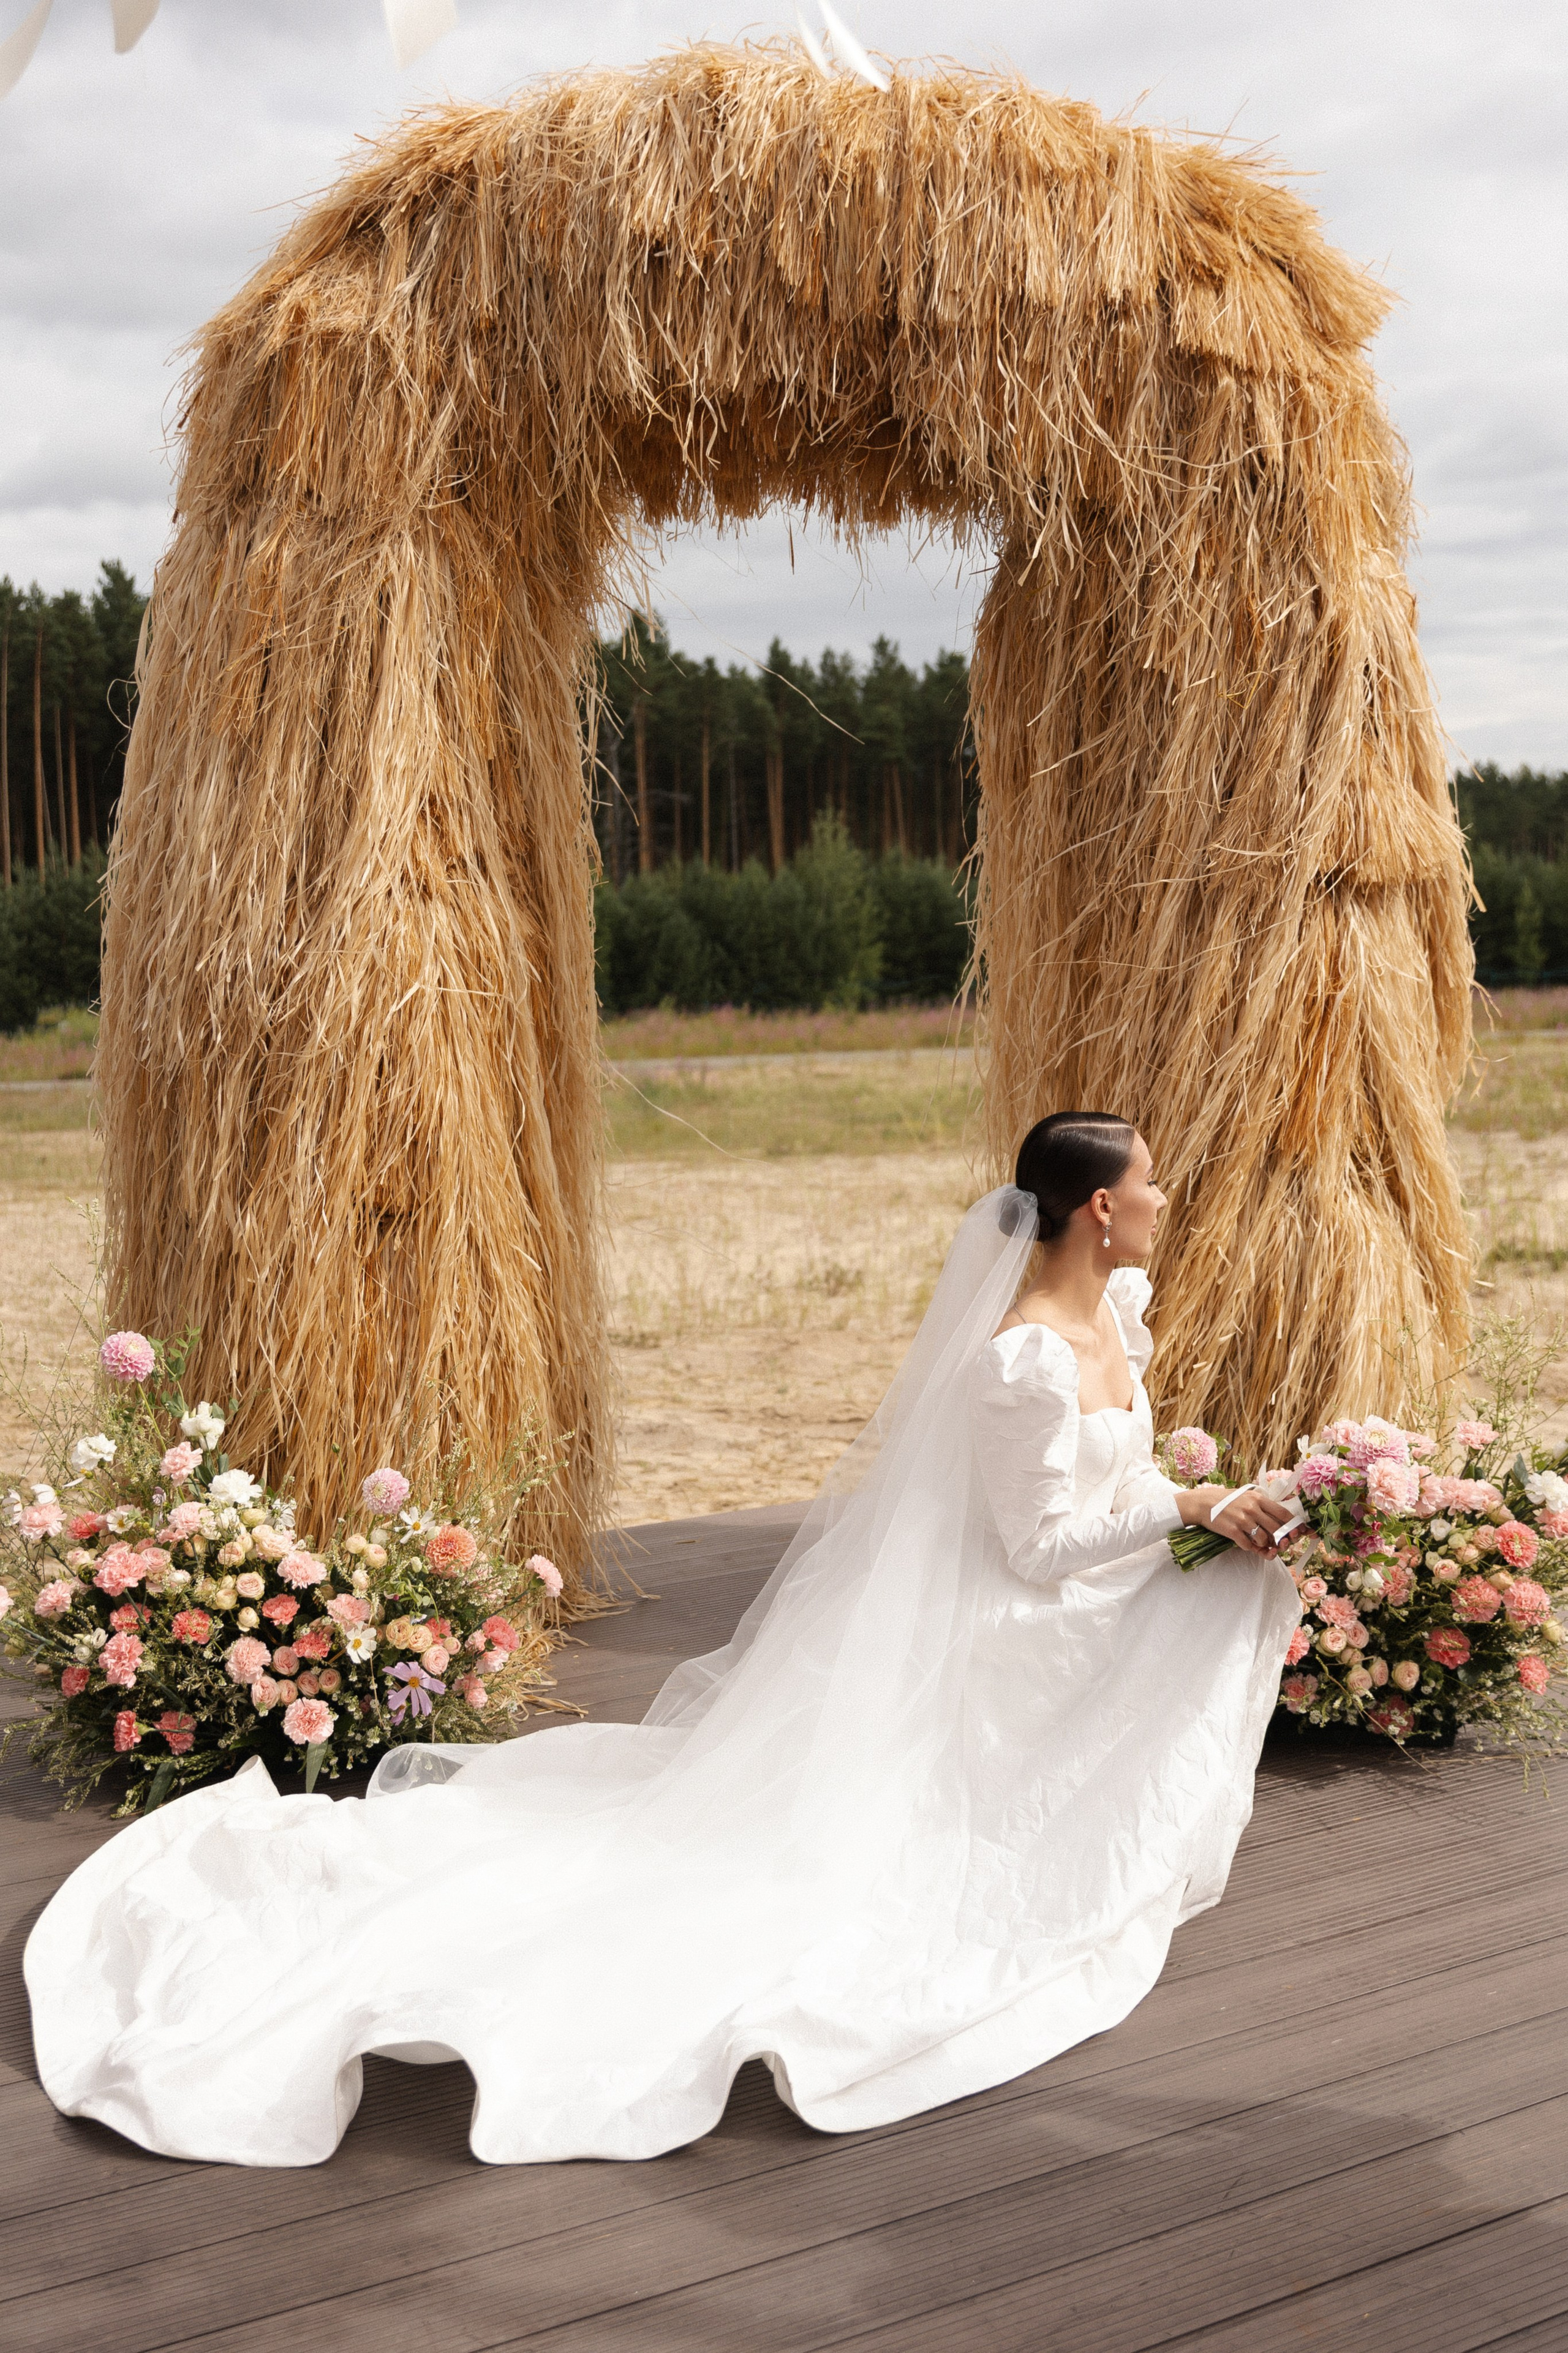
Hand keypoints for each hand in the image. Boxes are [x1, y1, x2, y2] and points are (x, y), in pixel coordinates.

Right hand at [1176, 1485, 1294, 1555]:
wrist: (1202, 1503)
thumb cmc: (1225, 1500)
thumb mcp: (1246, 1495)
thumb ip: (1262, 1505)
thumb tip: (1282, 1518)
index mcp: (1258, 1498)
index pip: (1283, 1513)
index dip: (1293, 1525)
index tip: (1297, 1532)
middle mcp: (1252, 1509)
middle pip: (1277, 1529)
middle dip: (1280, 1539)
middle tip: (1278, 1542)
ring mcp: (1242, 1520)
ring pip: (1264, 1540)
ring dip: (1264, 1544)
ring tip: (1257, 1541)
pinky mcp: (1232, 1531)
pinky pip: (1248, 1546)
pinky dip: (1249, 1547)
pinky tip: (1244, 1541)